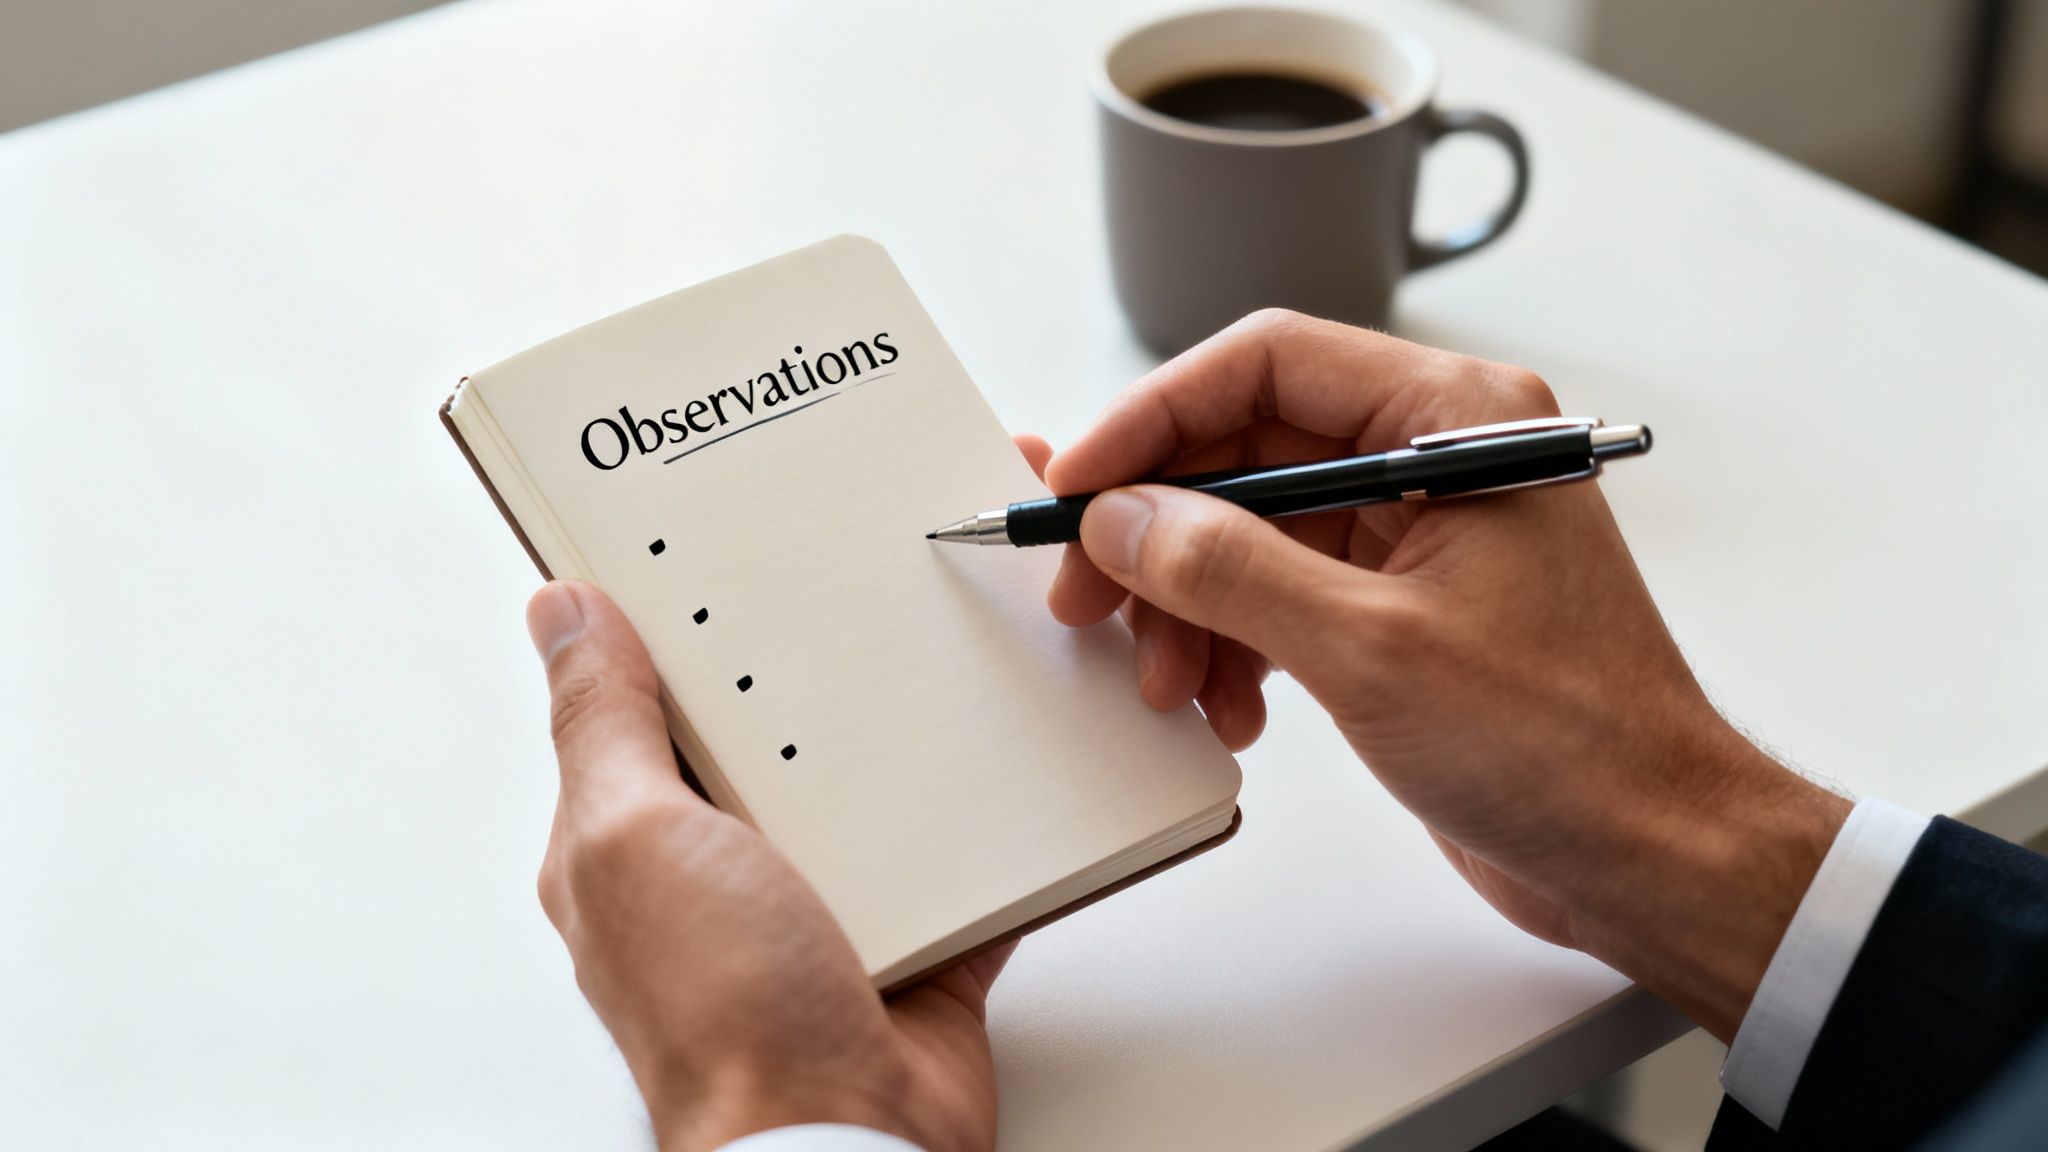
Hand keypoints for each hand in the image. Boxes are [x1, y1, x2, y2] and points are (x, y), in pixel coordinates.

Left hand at [526, 573, 1029, 1150]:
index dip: (660, 631)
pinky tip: (997, 772)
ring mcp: (815, 914)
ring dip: (891, 749)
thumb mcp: (633, 837)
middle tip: (837, 587)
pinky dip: (977, 829)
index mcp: (633, 846)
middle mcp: (719, 878)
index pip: (635, 710)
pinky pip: (951, 866)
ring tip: (924, 661)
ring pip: (858, 796)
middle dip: (794, 677)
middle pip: (757, 743)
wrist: (845, 1140)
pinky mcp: (909, 948)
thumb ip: (601, 725)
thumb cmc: (723, 1018)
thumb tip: (559, 614)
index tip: (703, 553)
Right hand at [1047, 310, 1848, 1039]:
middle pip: (1246, 450)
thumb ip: (1230, 569)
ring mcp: (1417, 532)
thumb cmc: (1565, 745)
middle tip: (1086, 596)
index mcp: (1454, 421)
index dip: (1154, 417)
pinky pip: (1280, 592)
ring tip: (1169, 684)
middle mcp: (1435, 457)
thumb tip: (1122, 518)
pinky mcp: (1402, 605)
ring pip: (1251, 529)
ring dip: (1189, 602)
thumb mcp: (1369, 650)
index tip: (1078, 483)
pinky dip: (1234, 643)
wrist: (1649, 854)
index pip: (1267, 365)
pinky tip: (1227, 709)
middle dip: (1158, 529)